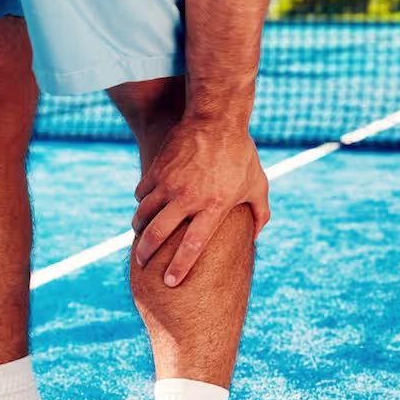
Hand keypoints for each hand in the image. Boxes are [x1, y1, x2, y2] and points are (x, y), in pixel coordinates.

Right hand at [131, 117, 270, 286]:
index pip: (193, 245)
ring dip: (139, 229)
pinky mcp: (158, 169)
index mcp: (214, 206)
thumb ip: (260, 214)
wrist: (217, 117)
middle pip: (159, 234)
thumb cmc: (241, 153)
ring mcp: (170, 183)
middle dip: (146, 253)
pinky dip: (141, 203)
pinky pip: (141, 193)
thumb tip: (254, 237)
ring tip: (140, 237)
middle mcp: (189, 198)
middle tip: (142, 262)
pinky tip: (144, 208)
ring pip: (144, 214)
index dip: (179, 267)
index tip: (170, 282)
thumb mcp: (258, 185)